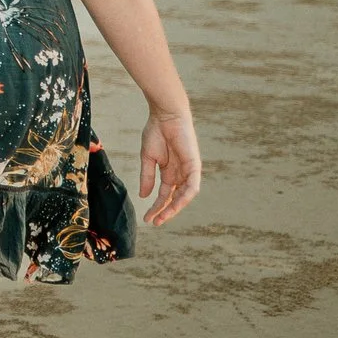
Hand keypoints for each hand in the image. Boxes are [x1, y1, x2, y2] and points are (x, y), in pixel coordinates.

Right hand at [137, 104, 200, 226]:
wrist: (165, 116)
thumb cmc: (155, 132)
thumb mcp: (147, 158)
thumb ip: (147, 177)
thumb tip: (143, 195)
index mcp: (168, 172)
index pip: (164, 194)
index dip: (156, 207)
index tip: (147, 218)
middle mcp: (179, 174)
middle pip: (174, 198)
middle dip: (165, 211)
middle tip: (155, 222)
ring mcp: (188, 170)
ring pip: (184, 195)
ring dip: (175, 206)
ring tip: (164, 216)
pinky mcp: (194, 165)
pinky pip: (193, 184)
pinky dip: (186, 195)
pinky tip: (177, 203)